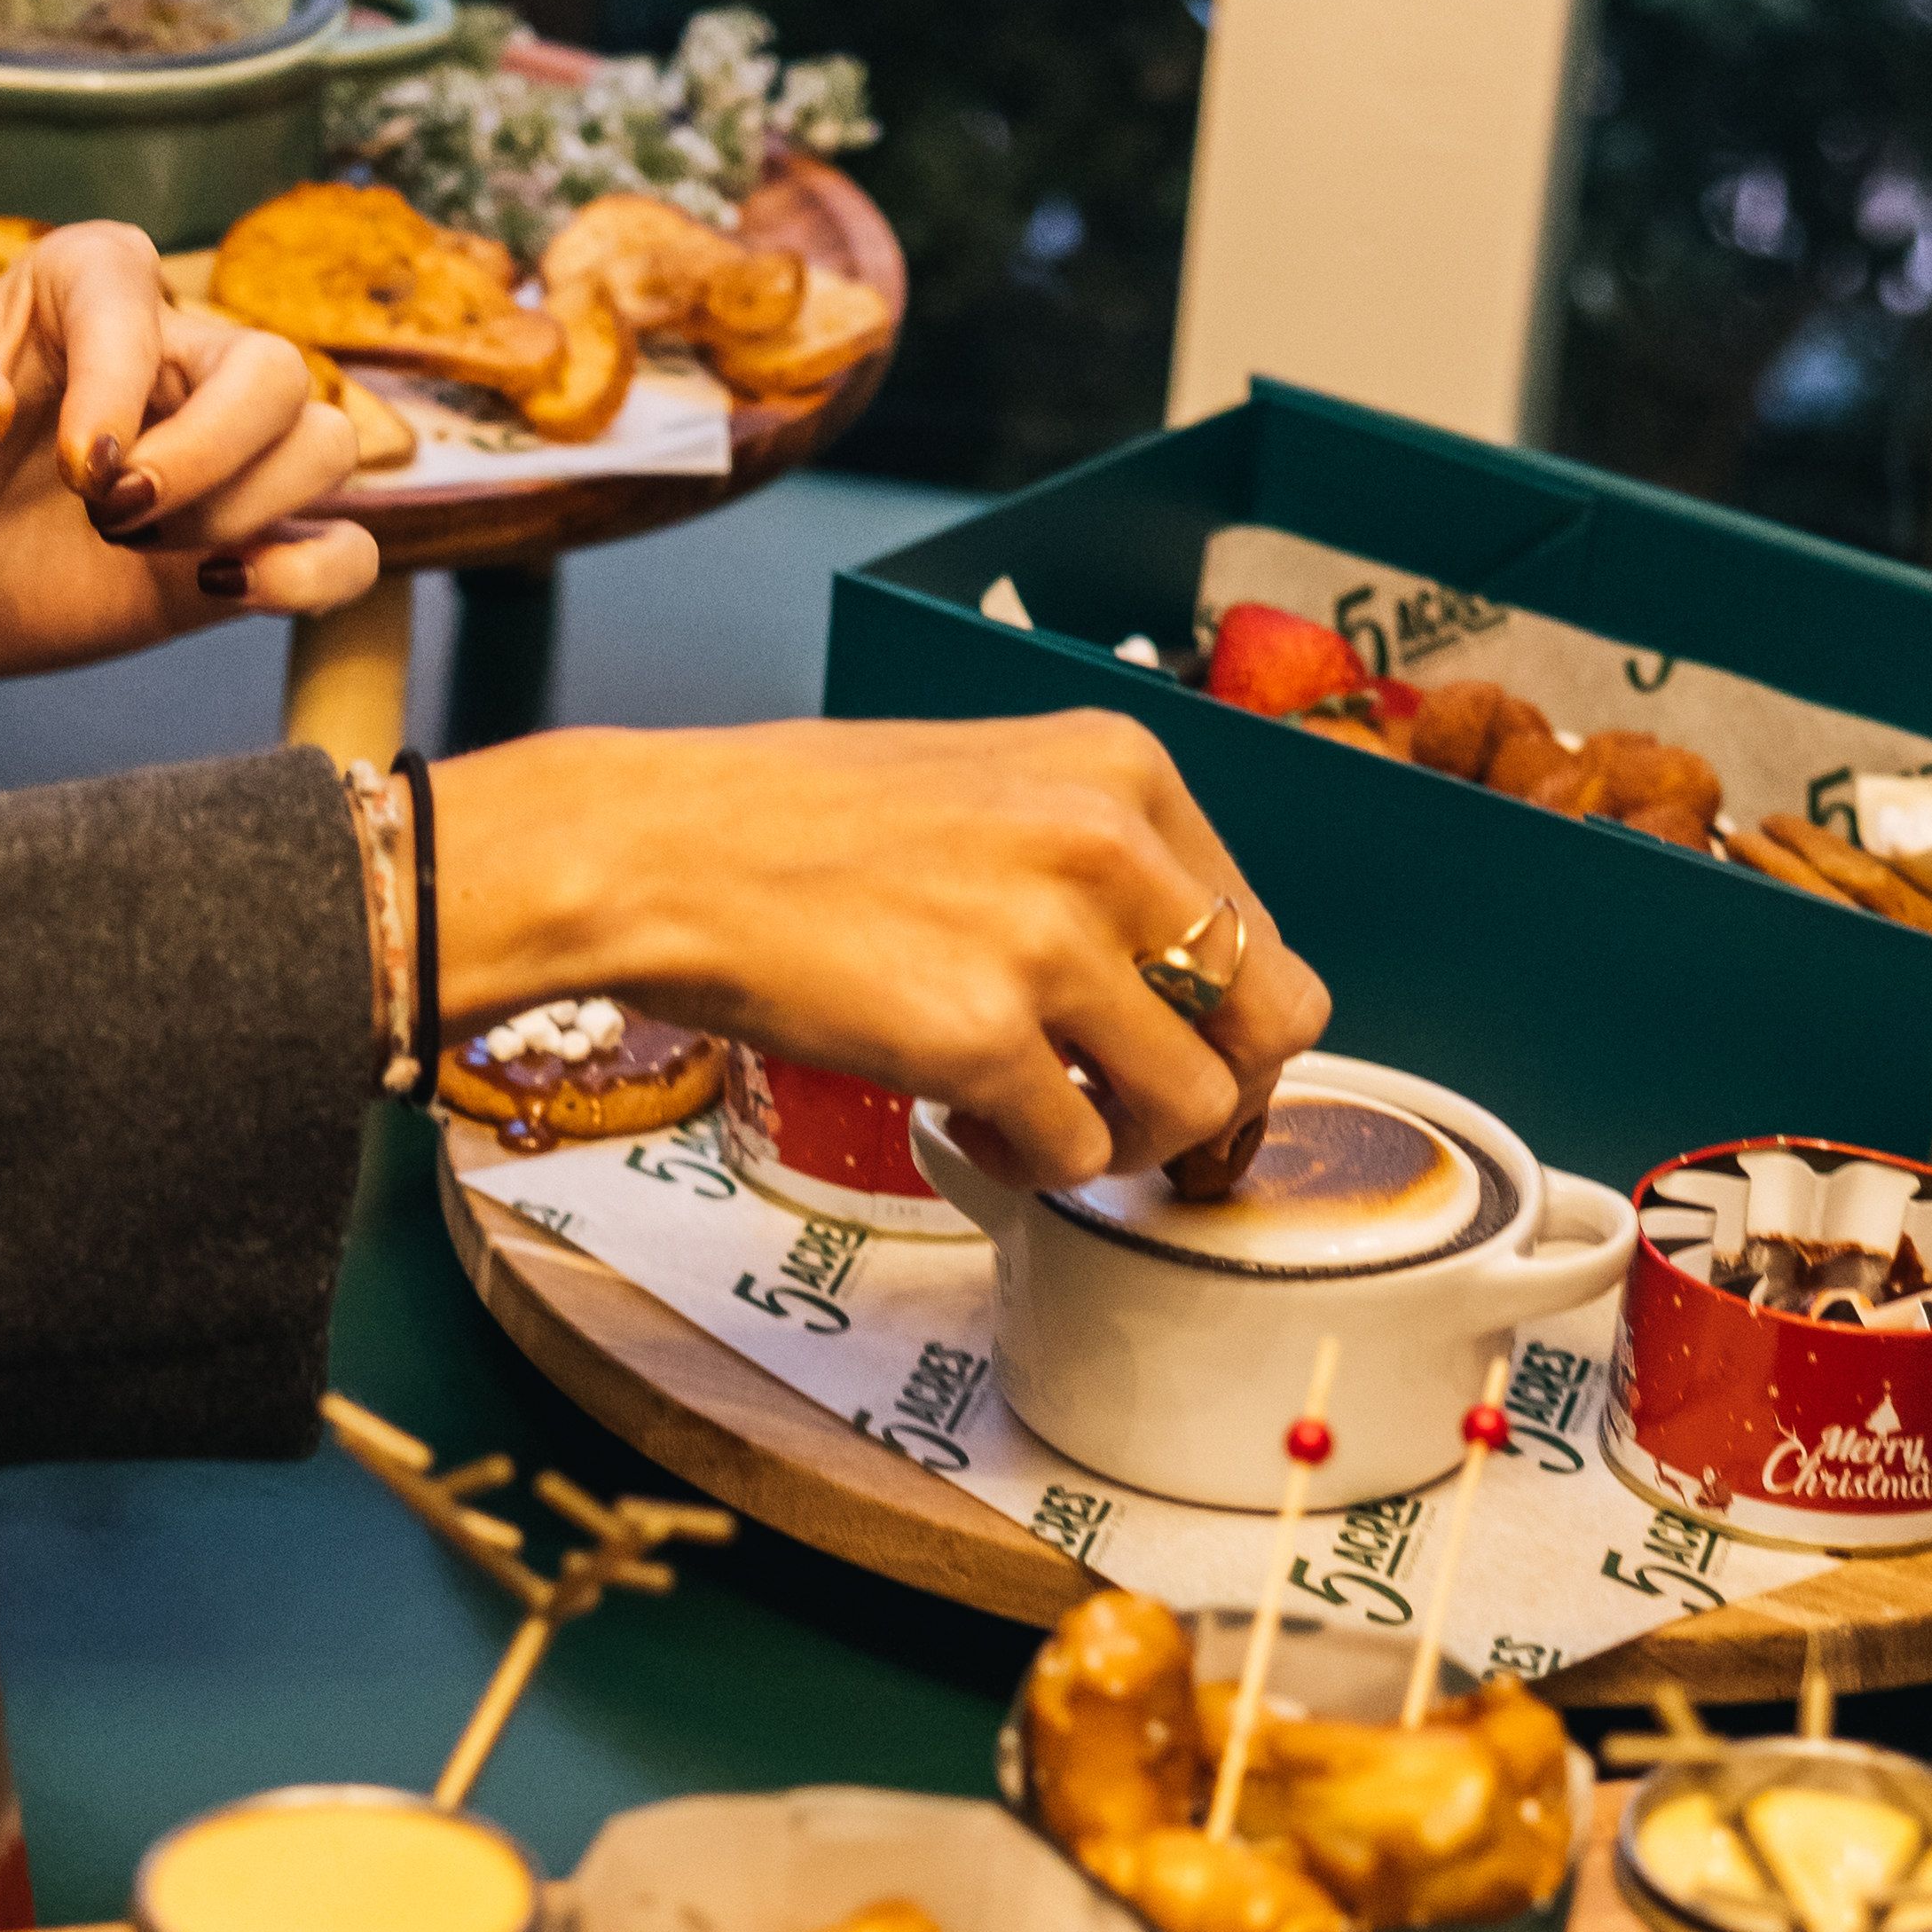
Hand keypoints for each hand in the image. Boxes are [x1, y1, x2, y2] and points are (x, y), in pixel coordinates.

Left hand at [0, 226, 376, 754]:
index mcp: (85, 288)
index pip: (142, 300)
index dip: (121, 386)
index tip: (75, 469)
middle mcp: (172, 359)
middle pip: (274, 372)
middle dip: (207, 457)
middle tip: (109, 518)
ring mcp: (217, 455)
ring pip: (322, 447)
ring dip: (242, 513)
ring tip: (131, 551)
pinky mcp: (240, 545)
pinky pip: (340, 548)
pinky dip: (313, 574)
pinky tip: (225, 589)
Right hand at [424, 708, 1327, 1183]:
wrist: (657, 852)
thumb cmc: (794, 828)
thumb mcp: (989, 790)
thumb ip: (1093, 861)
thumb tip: (1172, 978)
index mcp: (1121, 770)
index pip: (1257, 924)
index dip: (1228, 1020)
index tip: (1180, 1060)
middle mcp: (1108, 843)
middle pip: (1273, 1017)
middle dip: (1222, 1092)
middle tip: (1145, 1121)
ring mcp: (1049, 940)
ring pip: (1193, 1102)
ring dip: (1122, 1138)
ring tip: (1034, 1113)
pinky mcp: (980, 1035)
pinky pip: (1077, 1151)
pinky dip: (1031, 1161)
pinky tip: (961, 1116)